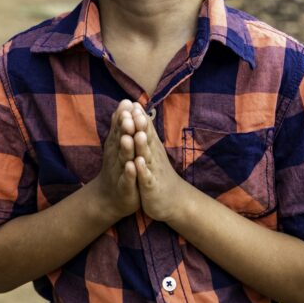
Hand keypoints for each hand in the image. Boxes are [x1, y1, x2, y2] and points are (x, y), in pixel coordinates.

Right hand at [90, 99, 139, 221]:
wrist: (110, 198)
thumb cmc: (117, 167)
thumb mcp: (118, 144)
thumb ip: (121, 123)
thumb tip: (125, 101)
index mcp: (117, 145)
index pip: (120, 129)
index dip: (123, 117)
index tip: (128, 103)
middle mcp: (116, 156)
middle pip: (121, 141)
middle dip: (124, 129)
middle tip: (128, 116)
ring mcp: (119, 171)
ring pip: (123, 158)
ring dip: (125, 148)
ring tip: (129, 138)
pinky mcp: (125, 187)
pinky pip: (127, 179)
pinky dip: (129, 173)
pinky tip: (132, 166)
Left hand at [132, 103, 185, 223]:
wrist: (172, 200)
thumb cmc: (158, 173)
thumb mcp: (151, 151)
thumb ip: (145, 132)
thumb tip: (139, 111)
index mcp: (151, 148)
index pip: (145, 130)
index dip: (139, 117)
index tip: (131, 102)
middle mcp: (154, 156)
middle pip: (147, 139)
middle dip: (140, 126)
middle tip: (134, 112)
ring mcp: (153, 171)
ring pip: (147, 156)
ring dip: (142, 145)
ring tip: (138, 134)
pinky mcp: (151, 187)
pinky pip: (146, 178)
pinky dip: (142, 170)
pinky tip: (137, 163)